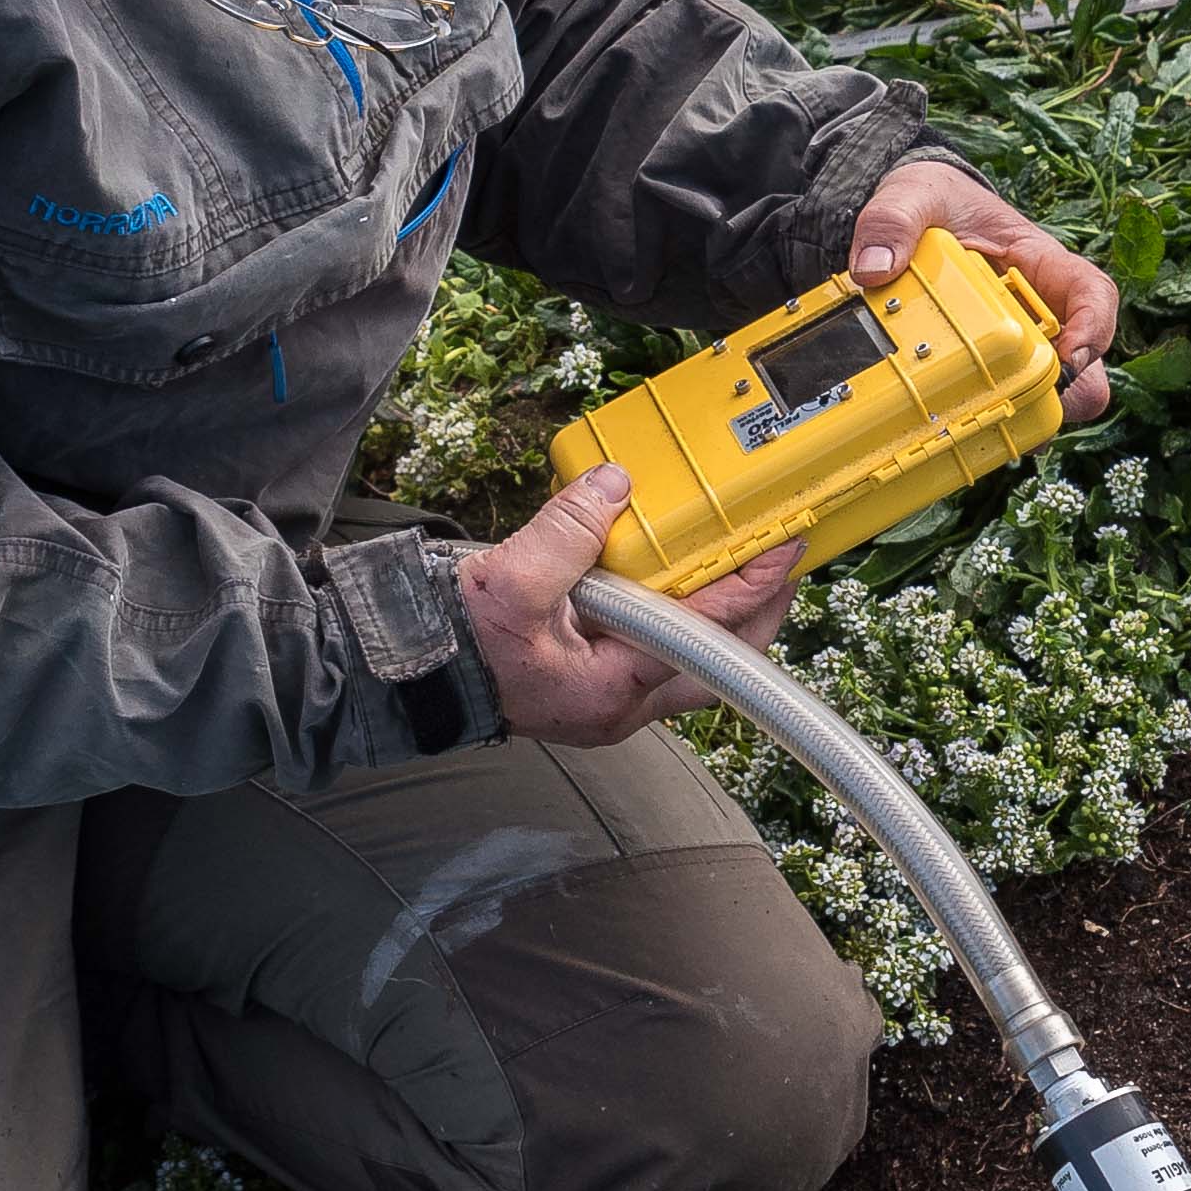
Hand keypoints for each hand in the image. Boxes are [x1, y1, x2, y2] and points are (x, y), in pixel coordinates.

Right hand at [457, 468, 804, 742]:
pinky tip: (673, 575)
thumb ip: (568, 531)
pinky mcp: (592, 681)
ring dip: (718, 615)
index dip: (752, 588)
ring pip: (689, 661)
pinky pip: (653, 648)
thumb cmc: (453, 646)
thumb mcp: (510, 581)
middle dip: (756, 615)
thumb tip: (613, 485)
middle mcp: (620, 705)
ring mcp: (607, 697)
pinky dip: (675, 611)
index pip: (706, 635)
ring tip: (736, 564)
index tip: (785, 549)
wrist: (406, 675)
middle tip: (778, 562)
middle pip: (717, 665)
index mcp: (612, 688)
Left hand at [853, 151, 1119, 422]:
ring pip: (1050, 393)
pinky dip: (985, 415)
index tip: (1070, 356)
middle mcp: (1041, 309)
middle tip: (1020, 400)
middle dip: (1067, 392)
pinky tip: (946, 418)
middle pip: (1086, 363)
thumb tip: (874, 270)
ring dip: (1025, 412)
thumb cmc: (934, 202)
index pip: (1093, 294)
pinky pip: (1003, 399)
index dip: (1095, 328)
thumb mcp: (915, 195)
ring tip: (980, 417)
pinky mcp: (988, 365)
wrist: (914, 218)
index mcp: (1041, 264)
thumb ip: (894, 220)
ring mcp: (1018, 342)